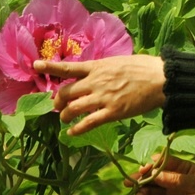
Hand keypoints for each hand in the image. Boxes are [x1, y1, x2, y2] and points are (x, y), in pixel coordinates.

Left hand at [32, 54, 164, 135]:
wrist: (159, 79)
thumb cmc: (143, 67)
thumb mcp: (118, 61)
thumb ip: (103, 69)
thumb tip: (94, 72)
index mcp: (97, 67)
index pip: (68, 67)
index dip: (50, 66)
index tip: (35, 65)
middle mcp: (96, 82)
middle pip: (66, 93)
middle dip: (57, 101)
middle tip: (57, 106)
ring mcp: (103, 98)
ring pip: (73, 109)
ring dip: (65, 115)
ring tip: (64, 119)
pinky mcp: (112, 112)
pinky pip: (89, 123)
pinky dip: (77, 129)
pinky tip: (72, 132)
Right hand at [127, 155, 194, 194]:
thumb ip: (176, 178)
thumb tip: (155, 172)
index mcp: (184, 169)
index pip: (163, 163)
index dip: (150, 165)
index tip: (142, 169)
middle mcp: (176, 182)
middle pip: (154, 178)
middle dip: (141, 179)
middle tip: (130, 182)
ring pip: (152, 193)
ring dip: (144, 193)